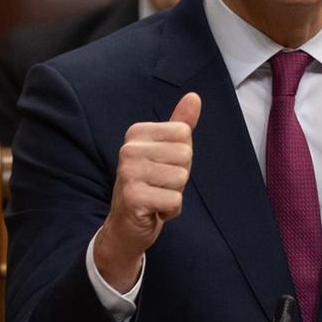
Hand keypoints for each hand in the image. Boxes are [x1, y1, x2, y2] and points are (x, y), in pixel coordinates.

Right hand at [93, 92, 199, 291]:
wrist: (127, 224)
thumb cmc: (151, 183)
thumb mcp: (167, 151)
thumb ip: (180, 124)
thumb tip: (194, 96)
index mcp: (136, 133)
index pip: (184, 134)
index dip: (182, 156)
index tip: (163, 166)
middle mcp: (128, 149)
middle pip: (185, 155)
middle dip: (180, 176)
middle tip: (160, 184)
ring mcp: (128, 172)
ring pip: (181, 178)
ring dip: (175, 194)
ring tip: (157, 195)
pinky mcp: (134, 197)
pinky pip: (175, 199)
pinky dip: (171, 210)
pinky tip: (154, 209)